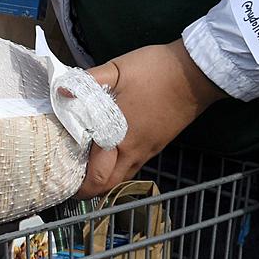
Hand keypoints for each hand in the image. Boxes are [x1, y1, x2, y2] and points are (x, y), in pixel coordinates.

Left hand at [75, 39, 226, 197]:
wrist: (197, 71)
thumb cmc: (156, 70)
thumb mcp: (117, 69)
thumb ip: (87, 81)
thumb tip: (60, 90)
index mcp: (119, 136)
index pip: (96, 176)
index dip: (78, 186)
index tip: (60, 180)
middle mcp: (133, 150)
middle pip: (108, 186)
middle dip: (88, 189)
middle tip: (69, 178)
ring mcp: (147, 150)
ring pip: (122, 179)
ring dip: (102, 180)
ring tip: (83, 168)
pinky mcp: (157, 145)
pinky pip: (133, 168)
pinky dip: (116, 170)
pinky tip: (105, 155)